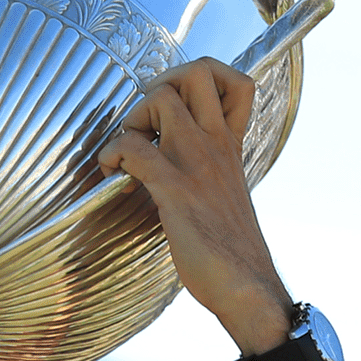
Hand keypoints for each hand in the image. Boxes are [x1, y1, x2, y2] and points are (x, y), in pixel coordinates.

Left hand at [94, 58, 291, 352]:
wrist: (248, 289)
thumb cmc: (233, 251)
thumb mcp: (227, 196)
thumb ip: (210, 171)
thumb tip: (176, 166)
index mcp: (231, 146)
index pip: (237, 82)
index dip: (203, 78)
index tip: (180, 107)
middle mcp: (216, 145)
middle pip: (196, 71)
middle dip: (160, 84)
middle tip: (146, 123)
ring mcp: (196, 164)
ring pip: (160, 98)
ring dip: (132, 117)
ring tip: (128, 151)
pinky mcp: (175, 190)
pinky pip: (133, 148)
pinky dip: (113, 155)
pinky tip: (115, 178)